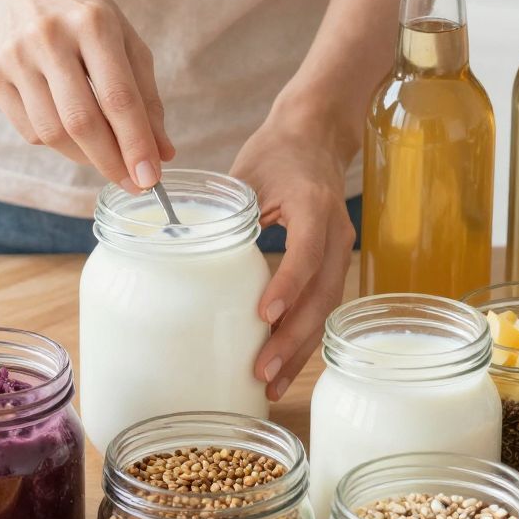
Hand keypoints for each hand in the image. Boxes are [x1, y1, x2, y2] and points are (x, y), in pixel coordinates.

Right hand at [0, 0, 173, 186]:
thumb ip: (146, 95)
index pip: (118, 97)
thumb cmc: (80, 11)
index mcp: (93, 23)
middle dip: (112, 162)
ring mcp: (15, 57)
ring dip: (85, 157)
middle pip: (82, 121)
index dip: (136, 144)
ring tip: (105, 157)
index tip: (152, 177)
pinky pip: (30, 130)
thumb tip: (163, 153)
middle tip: (133, 183)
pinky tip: (71, 132)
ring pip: (53, 133)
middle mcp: (50, 38)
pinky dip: (57, 142)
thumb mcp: (123, 37)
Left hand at [231, 104, 356, 399]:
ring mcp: (340, 248)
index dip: (289, 284)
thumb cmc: (277, 153)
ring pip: (325, 307)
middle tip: (262, 370)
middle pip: (322, 292)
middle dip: (293, 337)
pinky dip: (304, 336)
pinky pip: (322, 305)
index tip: (264, 314)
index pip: (308, 250)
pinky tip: (283, 364)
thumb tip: (177, 248)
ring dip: (300, 348)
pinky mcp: (334, 262)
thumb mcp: (247, 173)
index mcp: (313, 204)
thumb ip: (225, 213)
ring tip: (272, 383)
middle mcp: (336, 230)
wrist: (317, 135)